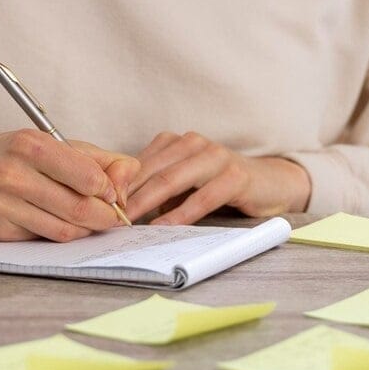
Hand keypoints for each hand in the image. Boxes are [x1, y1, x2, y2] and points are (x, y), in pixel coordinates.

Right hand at [0, 128, 137, 241]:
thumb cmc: (13, 154)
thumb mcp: (54, 143)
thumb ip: (98, 159)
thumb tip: (129, 180)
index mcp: (32, 146)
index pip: (88, 178)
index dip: (109, 191)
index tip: (112, 194)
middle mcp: (13, 175)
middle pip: (80, 210)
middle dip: (105, 218)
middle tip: (113, 217)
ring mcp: (2, 205)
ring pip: (64, 231)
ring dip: (86, 230)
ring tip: (90, 221)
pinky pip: (43, 240)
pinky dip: (60, 235)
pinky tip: (60, 223)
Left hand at [124, 131, 310, 224]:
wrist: (270, 183)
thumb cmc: (218, 186)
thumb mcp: (183, 184)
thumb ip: (156, 189)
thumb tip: (118, 208)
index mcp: (176, 142)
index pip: (139, 162)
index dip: (118, 185)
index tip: (99, 205)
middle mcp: (193, 143)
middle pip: (151, 171)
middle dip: (127, 196)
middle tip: (107, 218)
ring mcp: (215, 156)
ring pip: (172, 180)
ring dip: (148, 203)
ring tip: (129, 223)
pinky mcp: (235, 177)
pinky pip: (202, 197)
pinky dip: (180, 214)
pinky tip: (164, 227)